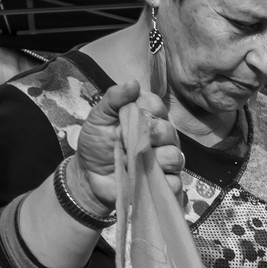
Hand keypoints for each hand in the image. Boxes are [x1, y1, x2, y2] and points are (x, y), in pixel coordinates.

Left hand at [73, 82, 185, 209]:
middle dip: (150, 136)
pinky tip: (146, 180)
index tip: (131, 116)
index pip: (158, 106)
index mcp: (147, 119)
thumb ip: (114, 98)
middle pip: (169, 132)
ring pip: (176, 157)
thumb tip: (134, 83)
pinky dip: (163, 183)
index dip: (147, 110)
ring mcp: (166, 161)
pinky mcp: (166, 184)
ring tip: (135, 163)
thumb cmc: (96, 145)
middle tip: (128, 142)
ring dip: (156, 160)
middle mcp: (161, 139)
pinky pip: (175, 182)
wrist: (90, 176)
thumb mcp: (98, 118)